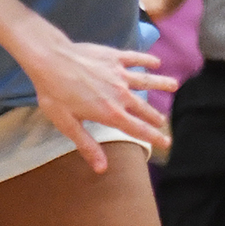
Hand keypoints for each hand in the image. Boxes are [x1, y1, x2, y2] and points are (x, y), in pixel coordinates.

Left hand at [17, 31, 173, 171]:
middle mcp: (120, 94)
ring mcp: (119, 74)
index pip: (137, 129)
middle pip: (144, 107)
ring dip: (161, 83)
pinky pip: (134, 58)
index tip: (167, 143)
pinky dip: (146, 60)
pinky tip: (156, 62)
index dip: (154, 137)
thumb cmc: (54, 93)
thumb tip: (102, 168)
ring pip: (146, 80)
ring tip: (174, 86)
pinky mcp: (113, 57)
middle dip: (155, 116)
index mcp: (110, 113)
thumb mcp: (68, 124)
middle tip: (164, 121)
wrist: (50, 60)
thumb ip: (87, 145)